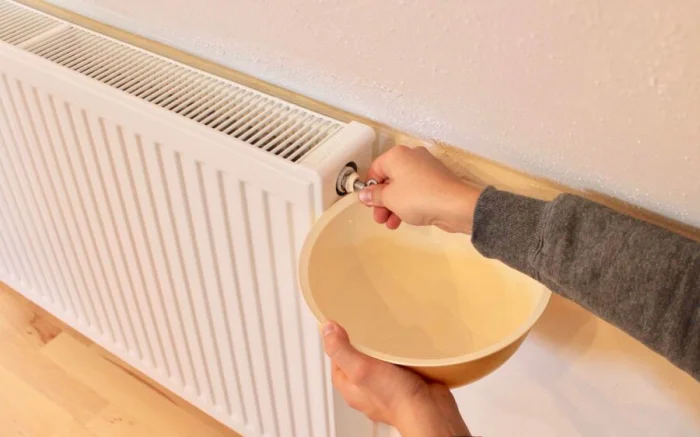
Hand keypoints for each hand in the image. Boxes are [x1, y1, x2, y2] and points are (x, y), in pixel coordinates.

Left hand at [323, 322, 470, 436]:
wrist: (430, 411)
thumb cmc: (396, 397)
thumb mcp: (360, 369)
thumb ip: (341, 349)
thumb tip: (326, 329)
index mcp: (350, 386)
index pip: (336, 358)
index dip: (338, 340)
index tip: (344, 323)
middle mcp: (366, 388)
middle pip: (358, 358)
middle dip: (362, 342)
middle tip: (367, 325)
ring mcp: (386, 386)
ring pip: (379, 360)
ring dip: (383, 347)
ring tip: (387, 332)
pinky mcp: (406, 383)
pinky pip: (399, 363)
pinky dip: (401, 353)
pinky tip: (405, 345)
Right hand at [359, 146, 482, 233]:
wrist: (455, 205)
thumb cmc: (418, 197)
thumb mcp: (389, 198)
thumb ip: (373, 195)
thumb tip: (363, 194)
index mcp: (397, 155)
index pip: (375, 169)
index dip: (369, 188)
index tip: (369, 204)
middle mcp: (412, 156)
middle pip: (389, 179)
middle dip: (382, 201)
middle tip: (379, 218)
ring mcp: (426, 168)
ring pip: (403, 187)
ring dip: (393, 206)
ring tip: (391, 224)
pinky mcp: (437, 180)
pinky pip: (416, 191)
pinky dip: (408, 204)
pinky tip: (404, 220)